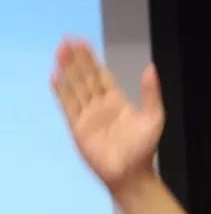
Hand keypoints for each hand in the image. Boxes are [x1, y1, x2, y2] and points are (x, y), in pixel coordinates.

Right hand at [50, 38, 164, 193]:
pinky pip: (67, 105)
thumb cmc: (144, 149)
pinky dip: (61, 91)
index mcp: (118, 102)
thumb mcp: (153, 118)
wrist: (131, 175)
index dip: (92, 59)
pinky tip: (55, 76)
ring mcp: (88, 116)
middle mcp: (101, 106)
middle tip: (68, 39)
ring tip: (60, 50)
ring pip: (75, 87)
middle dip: (77, 59)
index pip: (101, 76)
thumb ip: (150, 93)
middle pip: (85, 77)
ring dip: (67, 69)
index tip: (83, 42)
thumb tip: (151, 67)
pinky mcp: (78, 127)